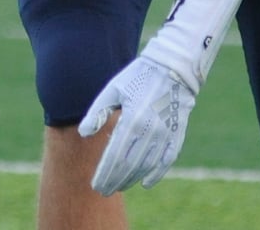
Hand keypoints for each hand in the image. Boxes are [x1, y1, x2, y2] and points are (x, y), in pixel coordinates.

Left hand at [79, 55, 195, 192]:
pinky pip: (166, 160)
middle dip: (115, 180)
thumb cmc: (138, 76)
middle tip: (104, 191)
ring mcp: (165, 134)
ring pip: (146, 166)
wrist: (173, 67)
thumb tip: (82, 133)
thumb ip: (97, 112)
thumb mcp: (113, 89)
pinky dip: (156, 174)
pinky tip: (146, 183)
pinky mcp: (177, 134)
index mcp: (131, 120)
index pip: (114, 156)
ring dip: (132, 179)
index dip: (105, 173)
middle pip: (129, 165)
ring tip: (120, 187)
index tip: (95, 185)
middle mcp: (149, 131)